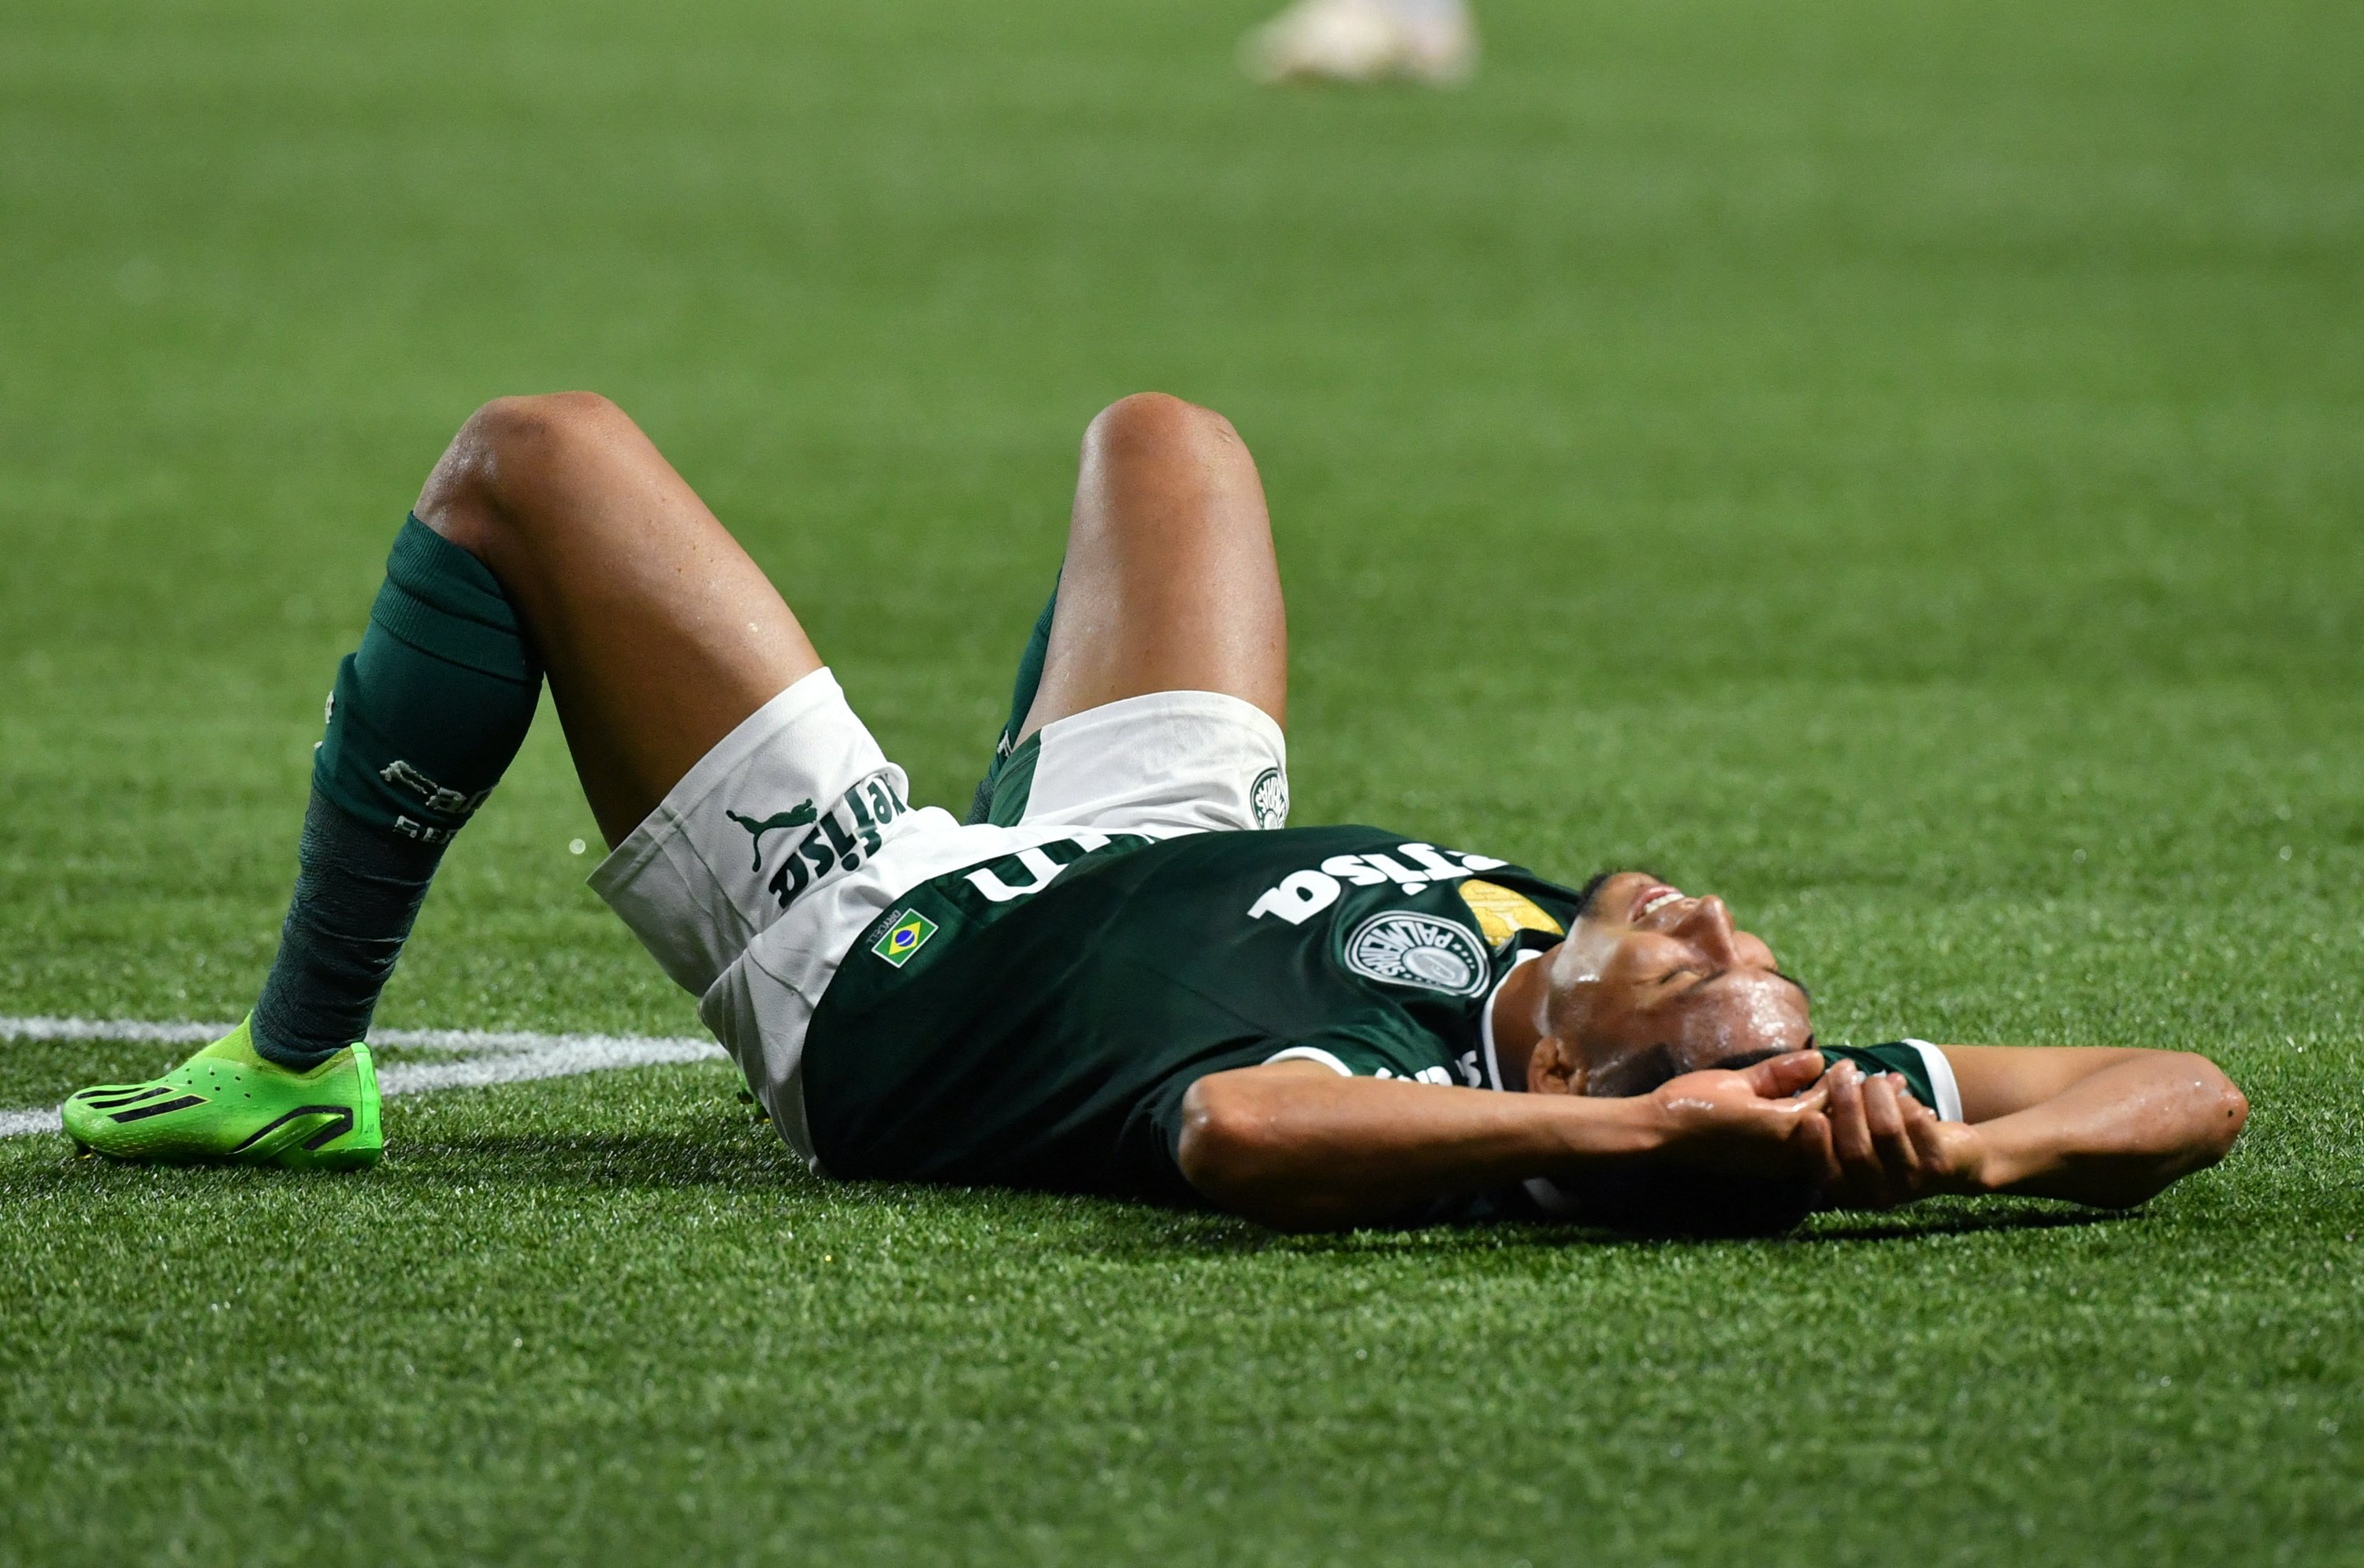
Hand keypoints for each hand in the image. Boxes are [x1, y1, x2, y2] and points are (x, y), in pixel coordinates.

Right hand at [1647, 1051, 1836, 1181]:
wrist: (1660, 1135)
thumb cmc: (1693, 1101)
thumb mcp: (1737, 1080)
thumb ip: (1780, 1073)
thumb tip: (1818, 1058)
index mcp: (1783, 1126)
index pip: (1828, 1103)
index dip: (1839, 1081)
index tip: (1843, 1062)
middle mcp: (1787, 1153)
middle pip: (1832, 1130)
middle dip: (1841, 1105)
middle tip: (1844, 1081)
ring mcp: (1778, 1167)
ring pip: (1820, 1145)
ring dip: (1828, 1122)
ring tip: (1829, 1098)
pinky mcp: (1767, 1171)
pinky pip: (1802, 1153)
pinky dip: (1811, 1135)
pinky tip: (1805, 1117)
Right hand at [1818, 1060, 1989, 1207]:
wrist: (1953, 1158)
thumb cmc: (1890, 1143)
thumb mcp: (1857, 1138)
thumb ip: (1838, 1119)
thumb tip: (1832, 1083)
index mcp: (1848, 1190)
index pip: (1827, 1174)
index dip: (1817, 1147)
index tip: (1811, 1117)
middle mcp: (1877, 1194)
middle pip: (1857, 1150)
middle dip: (1846, 1104)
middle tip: (1843, 1069)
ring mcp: (1910, 1182)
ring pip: (1887, 1132)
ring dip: (1877, 1095)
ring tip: (1876, 1077)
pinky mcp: (1938, 1166)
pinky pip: (1917, 1124)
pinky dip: (1906, 1101)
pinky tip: (1903, 1093)